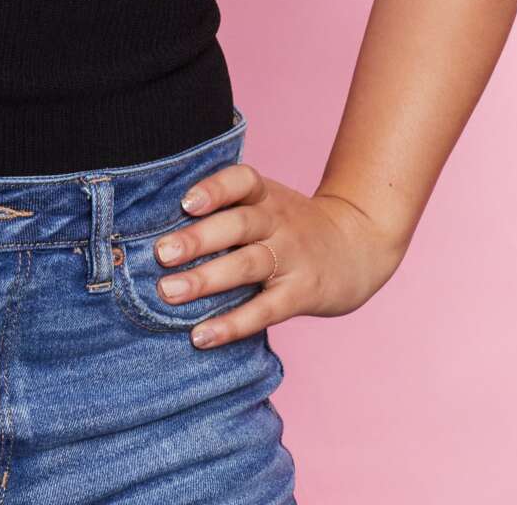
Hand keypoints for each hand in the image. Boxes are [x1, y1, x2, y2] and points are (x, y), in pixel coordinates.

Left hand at [151, 163, 406, 346]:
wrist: (358, 246)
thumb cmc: (292, 226)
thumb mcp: (267, 204)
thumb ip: (226, 210)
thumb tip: (158, 228)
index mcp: (266, 195)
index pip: (242, 181)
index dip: (214, 189)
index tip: (185, 203)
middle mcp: (279, 221)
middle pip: (238, 225)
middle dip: (198, 239)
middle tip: (160, 253)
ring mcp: (292, 257)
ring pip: (248, 265)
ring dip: (206, 279)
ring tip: (168, 292)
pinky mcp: (302, 294)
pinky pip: (265, 310)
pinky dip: (233, 324)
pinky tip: (201, 335)